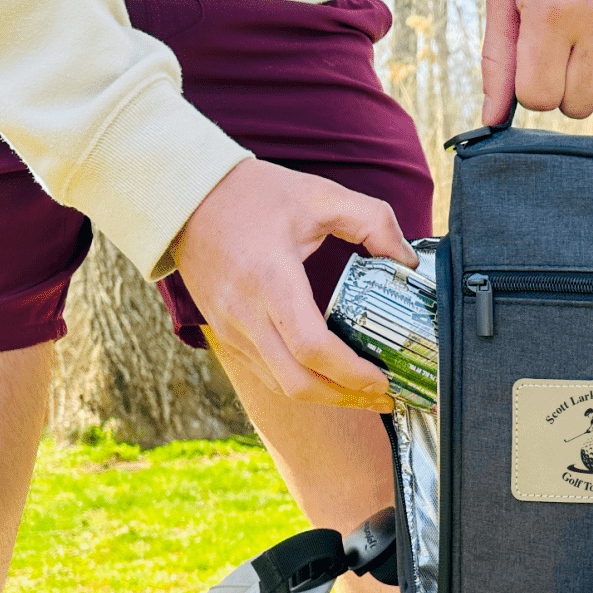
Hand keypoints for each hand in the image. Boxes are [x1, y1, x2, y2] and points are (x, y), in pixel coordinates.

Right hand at [172, 160, 417, 408]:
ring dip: (328, 398)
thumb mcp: (319, 195)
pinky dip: (303, 385)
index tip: (384, 379)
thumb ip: (373, 221)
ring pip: (282, 386)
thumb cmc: (251, 194)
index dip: (352, 373)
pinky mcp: (226, 335)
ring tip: (366, 396)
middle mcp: (245, 314)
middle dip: (347, 398)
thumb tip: (408, 261)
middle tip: (385, 398)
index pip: (312, 347)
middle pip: (299, 382)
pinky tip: (331, 381)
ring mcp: (231, 329)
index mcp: (270, 279)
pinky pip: (268, 375)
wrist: (184, 196)